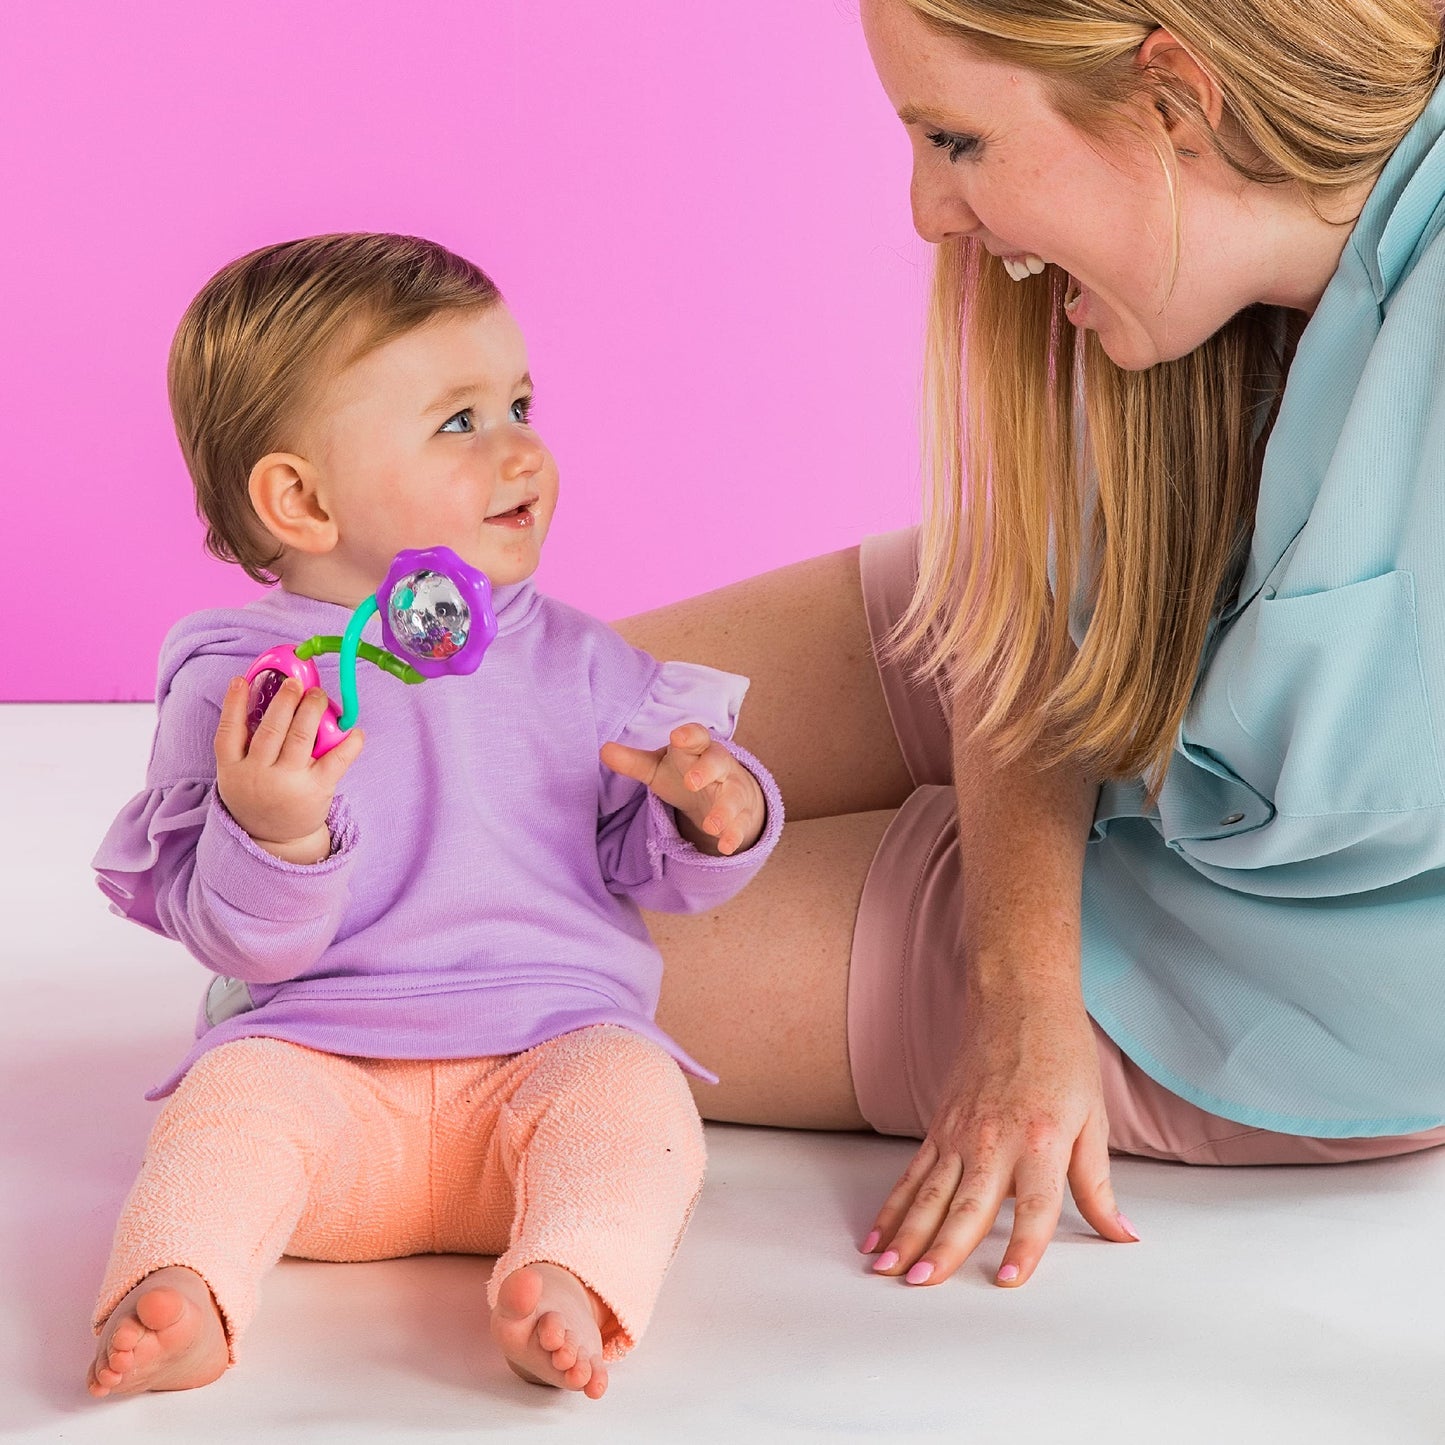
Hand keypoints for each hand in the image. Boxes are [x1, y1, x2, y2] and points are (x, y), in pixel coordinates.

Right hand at [214, 675, 363, 861]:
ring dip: (311, 711)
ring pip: (300, 738)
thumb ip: (247, 744)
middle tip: (295, 683)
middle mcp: (258, 775)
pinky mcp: (316, 789)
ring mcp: (288, 783)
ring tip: (318, 695)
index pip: (229, 732)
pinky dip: (348, 743)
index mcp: (233, 769)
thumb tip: (270, 697)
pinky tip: (354, 730)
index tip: (241, 680)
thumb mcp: (238, 774)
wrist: (275, 838)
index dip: (234, 704)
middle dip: (285, 702)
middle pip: (271, 731)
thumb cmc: (258, 794)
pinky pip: (336, 760)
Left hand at [600, 723, 764, 855]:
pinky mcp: (741, 814)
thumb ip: (632, 762)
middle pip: (717, 763)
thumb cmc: (686, 771)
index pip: (696, 736)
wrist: (727, 788)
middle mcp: (719, 766)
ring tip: (710, 826)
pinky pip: (741, 824)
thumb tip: (604, 750)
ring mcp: (732, 789)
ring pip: (732, 796)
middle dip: (706, 771)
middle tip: (691, 781)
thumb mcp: (658, 768)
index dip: (689, 736)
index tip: (678, 737)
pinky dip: (734, 835)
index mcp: (696, 748)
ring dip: (723, 811)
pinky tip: (725, 847)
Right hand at [862, 989, 1136, 1287]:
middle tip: (920, 1284)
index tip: (1007, 1280)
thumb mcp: (1093, 1119)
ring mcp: (959, 1134)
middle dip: (943, 1248)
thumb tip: (1121, 1234)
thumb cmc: (1062, 1056)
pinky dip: (892, 1206)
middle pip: (966, 1205)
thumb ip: (1097, 1184)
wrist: (1018, 1000)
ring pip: (928, 1193)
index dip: (1024, 1247)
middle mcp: (994, 1140)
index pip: (1034, 1207)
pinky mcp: (938, 1127)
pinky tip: (876, 1233)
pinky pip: (912, 1174)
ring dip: (905, 1234)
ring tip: (885, 1269)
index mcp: (1041, 1140)